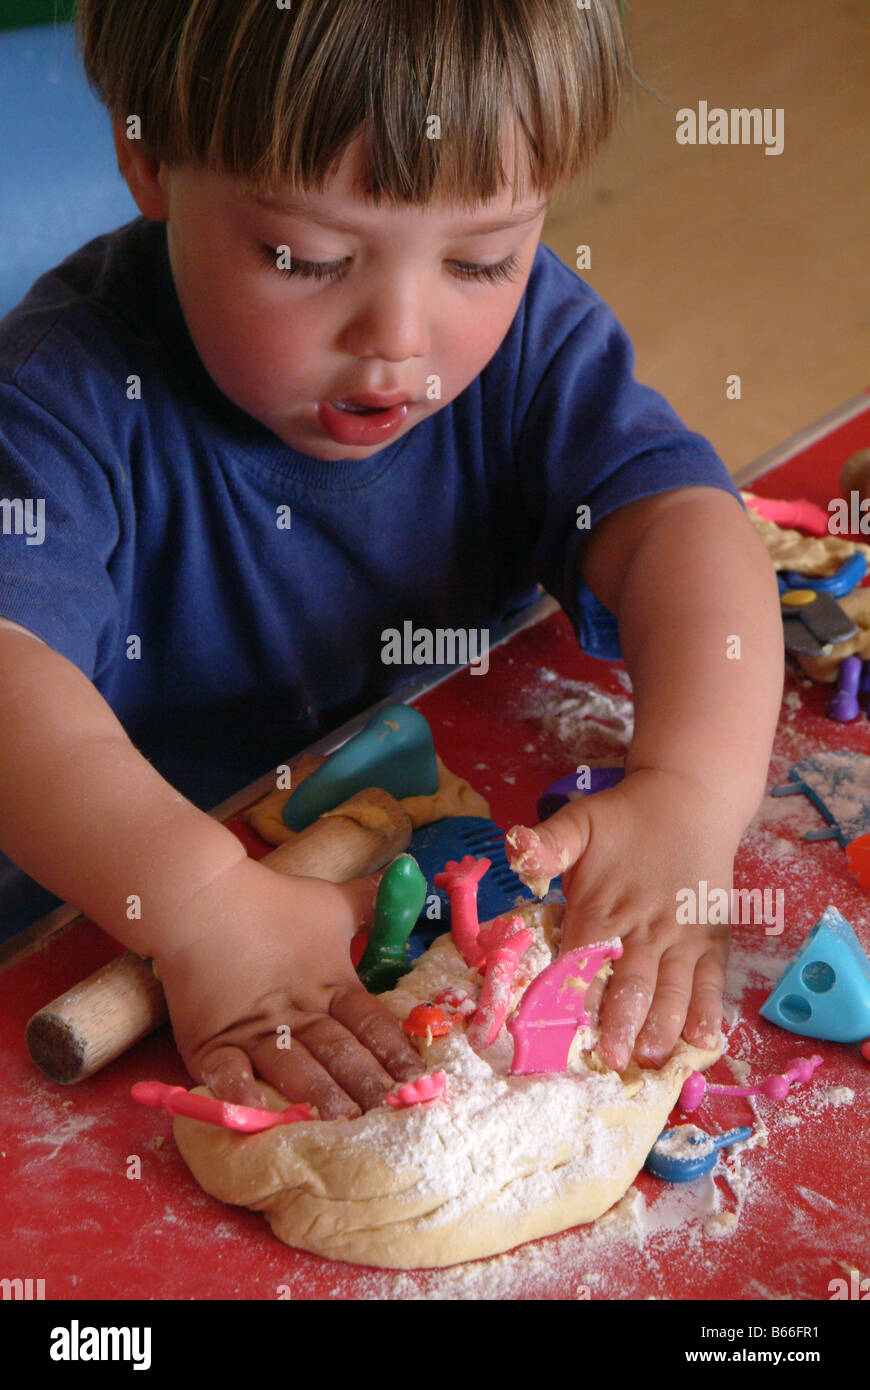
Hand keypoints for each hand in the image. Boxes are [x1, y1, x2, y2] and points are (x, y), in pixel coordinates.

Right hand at [152, 856, 422, 1118]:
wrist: (199, 897)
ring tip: (343, 1126)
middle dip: (367, 1087)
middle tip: (391, 1117)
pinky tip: (263, 1116)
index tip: (419, 1081)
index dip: (396, 1052)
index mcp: (331, 983)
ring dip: (320, 1097)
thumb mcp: (330, 901)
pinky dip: (244, 1095)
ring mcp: (255, 1029)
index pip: (372, 1023)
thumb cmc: (271, 901)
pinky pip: (229, 1074)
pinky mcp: (212, 1042)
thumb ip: (369, 900)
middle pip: (340, 1053)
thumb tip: (407, 876)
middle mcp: (300, 1012)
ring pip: (295, 1068)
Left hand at [507, 769, 734, 1070]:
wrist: (691, 800)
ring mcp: (682, 937)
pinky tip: (704, 1039)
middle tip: (612, 1059)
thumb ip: (548, 844)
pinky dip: (708, 1010)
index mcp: (602, 907)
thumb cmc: (626, 820)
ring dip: (662, 1024)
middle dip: (620, 1023)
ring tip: (652, 1056)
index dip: (571, 996)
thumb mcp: (579, 821)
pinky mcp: (712, 939)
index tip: (562, 1033)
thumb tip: (515, 845)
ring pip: (673, 988)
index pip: (582, 960)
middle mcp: (644, 928)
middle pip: (630, 982)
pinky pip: (711, 980)